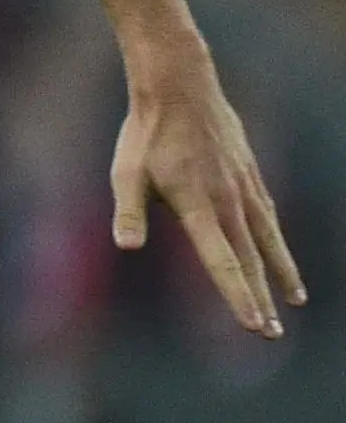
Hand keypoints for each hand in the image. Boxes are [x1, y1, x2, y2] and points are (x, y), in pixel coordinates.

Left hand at [111, 57, 305, 335]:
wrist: (181, 87)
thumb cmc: (146, 133)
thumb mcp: (126, 173)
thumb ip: (128, 212)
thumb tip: (126, 246)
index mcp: (198, 208)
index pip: (222, 263)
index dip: (239, 297)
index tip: (255, 325)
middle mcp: (228, 203)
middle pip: (249, 261)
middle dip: (261, 299)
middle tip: (271, 335)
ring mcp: (244, 188)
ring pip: (267, 240)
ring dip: (280, 272)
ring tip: (296, 300)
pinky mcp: (250, 174)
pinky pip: (268, 214)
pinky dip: (276, 239)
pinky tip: (279, 252)